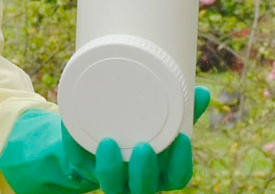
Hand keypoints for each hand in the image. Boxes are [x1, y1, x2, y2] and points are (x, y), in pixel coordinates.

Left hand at [0, 87, 212, 193]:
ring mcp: (110, 177)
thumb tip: (203, 92)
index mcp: (161, 172)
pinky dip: (74, 144)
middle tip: (143, 146)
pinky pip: (77, 162)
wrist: (99, 137)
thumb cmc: (141, 131)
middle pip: (143, 189)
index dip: (181, 163)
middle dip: (144, 172)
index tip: (183, 138)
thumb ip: (183, 112)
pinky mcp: (83, 166)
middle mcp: (137, 181)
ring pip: (111, 186)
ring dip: (110, 168)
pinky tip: (71, 124)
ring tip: (108, 142)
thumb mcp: (162, 122)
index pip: (177, 177)